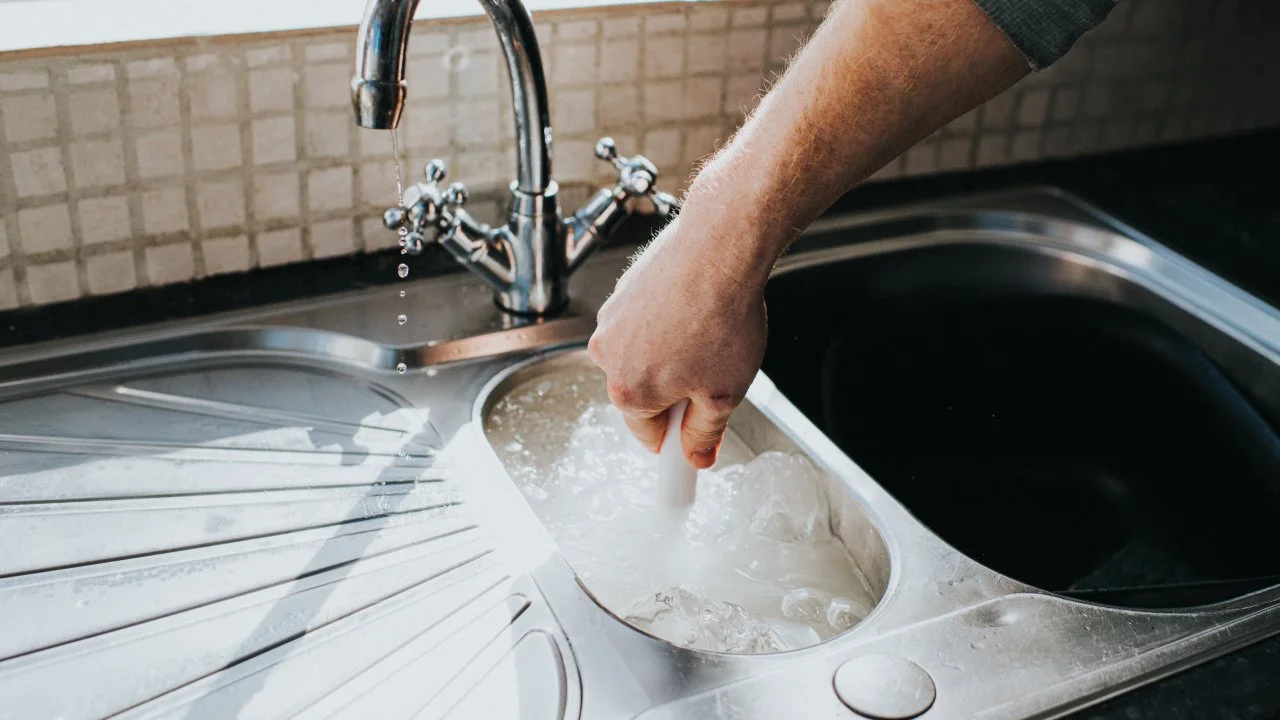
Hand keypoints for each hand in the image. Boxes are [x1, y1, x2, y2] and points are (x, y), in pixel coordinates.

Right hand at [587, 215, 767, 468]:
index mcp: (628, 392)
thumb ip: (705, 432)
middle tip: (714, 374)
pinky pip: (644, 322)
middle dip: (675, 392)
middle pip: (641, 395)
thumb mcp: (724, 393)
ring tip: (708, 334)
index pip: (649, 436)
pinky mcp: (622, 290)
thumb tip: (697, 454)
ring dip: (670, 355)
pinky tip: (697, 309)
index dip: (677, 438)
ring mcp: (612, 319)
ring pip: (642, 356)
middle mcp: (607, 356)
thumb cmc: (721, 315)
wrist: (720, 245)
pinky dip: (666, 322)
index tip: (691, 441)